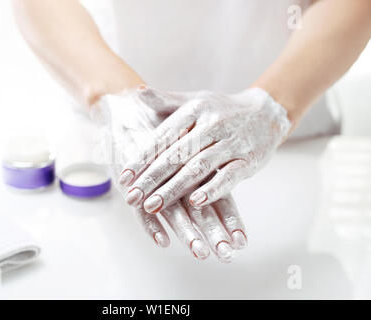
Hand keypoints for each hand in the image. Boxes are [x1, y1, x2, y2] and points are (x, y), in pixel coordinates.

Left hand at [119, 86, 290, 212]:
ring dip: (174, 188)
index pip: (163, 136)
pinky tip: (194, 203)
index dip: (142, 157)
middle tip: (131, 198)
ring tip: (152, 205)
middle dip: (151, 178)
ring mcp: (232, 142)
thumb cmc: (221, 109)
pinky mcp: (249, 159)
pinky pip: (229, 176)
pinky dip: (212, 189)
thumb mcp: (195, 100)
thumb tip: (137, 93)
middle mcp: (212, 124)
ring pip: (198, 168)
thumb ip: (165, 101)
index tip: (124, 177)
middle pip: (177, 155)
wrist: (266, 113)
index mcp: (195, 109)